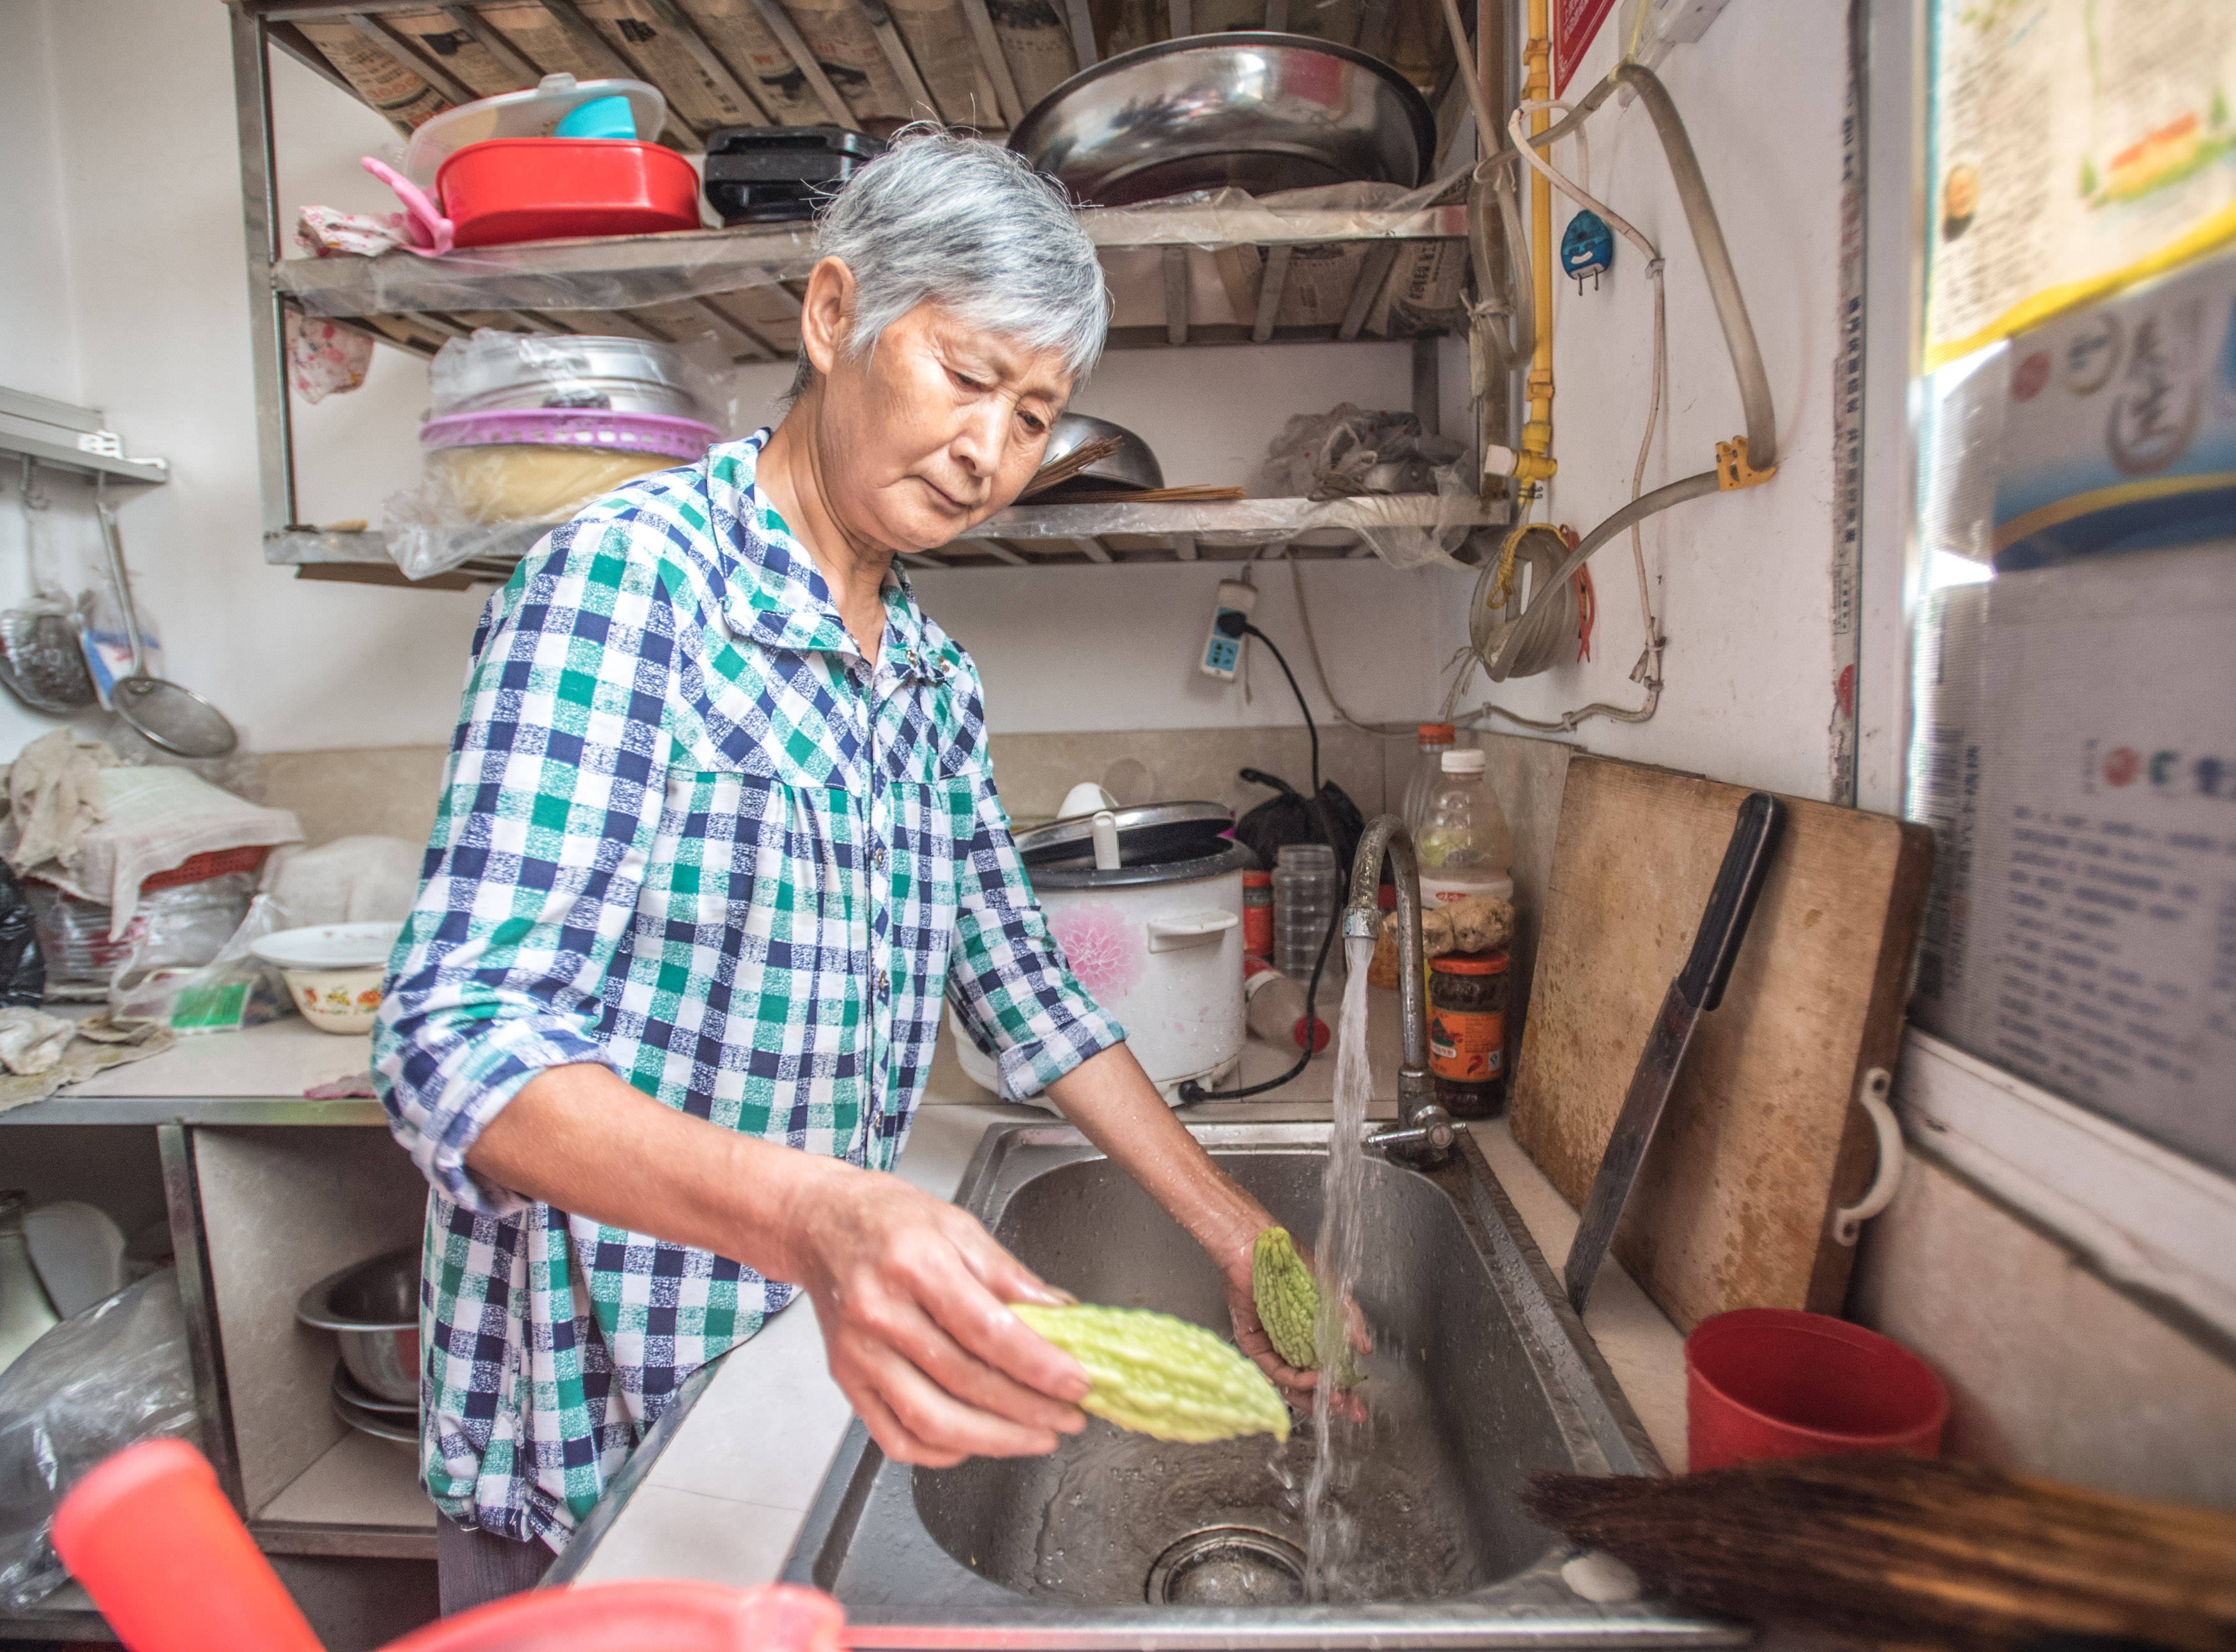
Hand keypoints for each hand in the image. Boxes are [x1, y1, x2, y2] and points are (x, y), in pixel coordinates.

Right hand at [784, 1163, 1089, 1467]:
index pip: (987, 1330)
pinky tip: (977, 1443)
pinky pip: (896, 1437)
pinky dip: (942, 1452)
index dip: (1038, 1365)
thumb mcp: (960, 1228)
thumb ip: (1011, 1277)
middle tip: (1070, 1417)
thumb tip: (1063, 1316)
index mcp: (916, 1265)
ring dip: (994, 1440)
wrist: (822, 1225)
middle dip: (1029, 1409)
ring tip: (1037, 1437)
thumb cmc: (892, 1221)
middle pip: (965, 1381)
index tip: (1077, 1383)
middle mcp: (881, 1313)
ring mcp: (859, 1353)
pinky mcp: (846, 1381)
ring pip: (932, 1420)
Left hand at [1219, 1232, 1370, 1423]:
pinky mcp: (1253, 1343)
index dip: (1342, 1389)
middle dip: (1329, 1401)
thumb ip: (1348, 1320)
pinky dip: (1295, 1378)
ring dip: (1313, 1395)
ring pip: (1290, 1383)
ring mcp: (1271, 1345)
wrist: (1261, 1245)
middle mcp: (1289, 1343)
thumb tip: (1365, 1347)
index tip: (1357, 1405)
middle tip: (1349, 1410)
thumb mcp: (1330, 1293)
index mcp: (1308, 1333)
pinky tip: (1314, 1379)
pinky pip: (1274, 1369)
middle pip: (1308, 1383)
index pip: (1325, 1370)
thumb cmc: (1292, 1261)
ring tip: (1333, 1399)